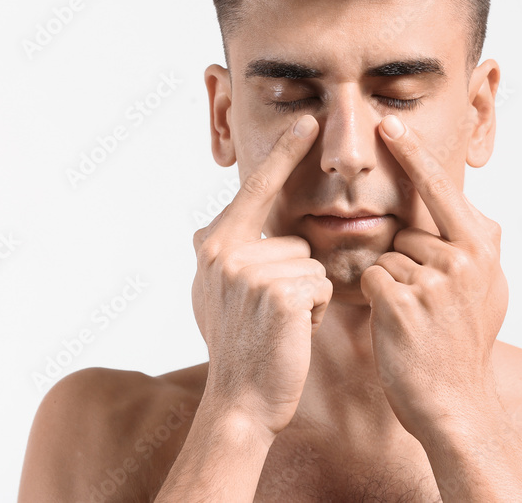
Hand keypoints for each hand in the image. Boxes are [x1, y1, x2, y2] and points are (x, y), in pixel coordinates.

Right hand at [191, 114, 332, 436]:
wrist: (240, 402)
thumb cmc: (238, 349)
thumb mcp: (211, 295)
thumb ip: (217, 257)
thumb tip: (201, 231)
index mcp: (213, 245)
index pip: (255, 190)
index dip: (283, 153)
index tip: (307, 120)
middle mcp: (225, 251)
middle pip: (294, 240)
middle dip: (296, 277)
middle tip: (271, 317)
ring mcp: (251, 271)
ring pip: (312, 263)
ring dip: (307, 296)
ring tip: (281, 326)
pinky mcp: (280, 292)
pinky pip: (321, 284)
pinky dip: (317, 311)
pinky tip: (293, 333)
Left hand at [360, 114, 508, 438]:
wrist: (456, 403)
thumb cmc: (466, 346)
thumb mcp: (492, 291)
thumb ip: (480, 249)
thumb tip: (479, 215)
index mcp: (482, 248)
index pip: (442, 189)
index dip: (414, 156)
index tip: (389, 124)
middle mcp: (461, 257)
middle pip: (407, 232)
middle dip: (406, 261)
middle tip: (428, 307)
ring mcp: (431, 279)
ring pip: (386, 255)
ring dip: (391, 284)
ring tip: (416, 321)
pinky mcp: (399, 301)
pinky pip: (370, 277)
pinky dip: (374, 298)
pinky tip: (396, 326)